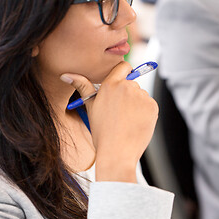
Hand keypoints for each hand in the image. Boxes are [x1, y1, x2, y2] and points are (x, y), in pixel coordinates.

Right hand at [61, 61, 158, 181]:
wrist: (117, 152)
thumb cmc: (102, 133)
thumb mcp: (90, 108)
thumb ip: (83, 87)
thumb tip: (66, 75)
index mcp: (110, 84)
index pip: (124, 66)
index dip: (124, 74)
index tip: (122, 85)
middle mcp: (126, 86)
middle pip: (132, 84)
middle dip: (128, 95)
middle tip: (120, 113)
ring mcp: (141, 96)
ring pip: (141, 95)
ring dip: (137, 104)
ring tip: (127, 121)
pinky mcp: (152, 106)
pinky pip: (149, 105)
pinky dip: (145, 113)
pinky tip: (135, 124)